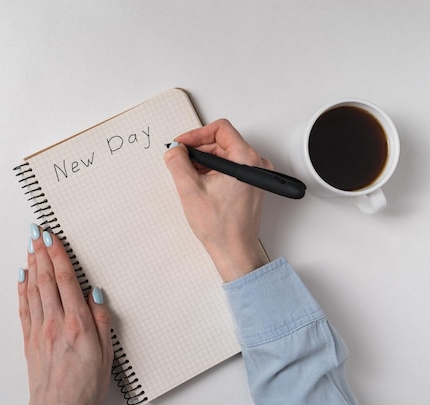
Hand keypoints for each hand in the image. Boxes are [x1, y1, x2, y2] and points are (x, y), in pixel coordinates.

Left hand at [18, 225, 111, 404]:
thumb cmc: (85, 387)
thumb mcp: (107, 355)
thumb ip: (102, 320)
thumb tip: (96, 293)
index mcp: (76, 324)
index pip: (66, 280)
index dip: (58, 255)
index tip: (52, 237)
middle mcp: (55, 323)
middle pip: (46, 279)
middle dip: (41, 252)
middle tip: (37, 232)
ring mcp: (39, 331)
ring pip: (33, 289)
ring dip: (31, 265)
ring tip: (30, 246)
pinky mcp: (29, 340)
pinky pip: (24, 307)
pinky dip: (21, 288)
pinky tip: (22, 277)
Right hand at [164, 119, 271, 281]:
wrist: (234, 251)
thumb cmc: (220, 227)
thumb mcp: (190, 189)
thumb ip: (178, 162)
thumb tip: (174, 149)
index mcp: (245, 160)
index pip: (220, 129)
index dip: (197, 134)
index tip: (182, 144)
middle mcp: (255, 164)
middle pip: (222, 141)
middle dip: (198, 149)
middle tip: (180, 159)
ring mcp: (254, 175)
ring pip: (224, 155)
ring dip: (203, 161)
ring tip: (188, 175)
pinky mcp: (250, 184)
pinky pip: (228, 167)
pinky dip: (211, 171)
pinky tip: (199, 184)